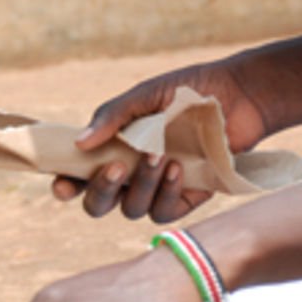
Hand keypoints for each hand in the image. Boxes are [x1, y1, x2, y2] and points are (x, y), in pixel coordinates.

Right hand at [53, 57, 267, 222]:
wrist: (239, 95)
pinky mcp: (187, 197)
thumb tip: (78, 142)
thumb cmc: (188, 90)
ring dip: (140, 187)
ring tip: (158, 156)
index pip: (80, 175)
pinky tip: (177, 168)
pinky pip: (165, 211)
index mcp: (114, 148)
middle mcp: (132, 173)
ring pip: (133, 209)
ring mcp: (158, 187)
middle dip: (100, 192)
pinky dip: (166, 193)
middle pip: (100, 204)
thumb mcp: (145, 97)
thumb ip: (112, 117)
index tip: (62, 186)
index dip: (67, 185)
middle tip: (114, 168)